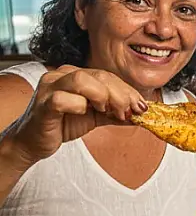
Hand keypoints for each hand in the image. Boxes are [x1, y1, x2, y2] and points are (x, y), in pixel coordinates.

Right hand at [8, 65, 147, 163]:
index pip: (108, 76)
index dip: (128, 91)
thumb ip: (117, 113)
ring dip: (102, 96)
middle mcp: (62, 75)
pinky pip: (63, 99)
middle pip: (100, 76)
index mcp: (76, 74)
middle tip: (128, 112)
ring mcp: (50, 88)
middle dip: (121, 95)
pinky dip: (79, 106)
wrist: (34, 141)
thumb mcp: (96, 117)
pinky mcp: (43, 104)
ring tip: (106, 112)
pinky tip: (84, 114)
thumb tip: (143, 114)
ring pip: (82, 81)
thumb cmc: (63, 124)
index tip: (142, 106)